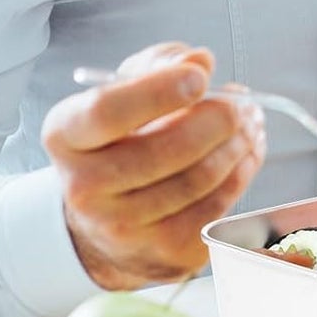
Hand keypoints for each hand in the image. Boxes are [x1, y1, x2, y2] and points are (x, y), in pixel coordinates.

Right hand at [42, 42, 265, 289]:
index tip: (199, 77)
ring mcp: (122, 230)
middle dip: (218, 119)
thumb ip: (161, 63)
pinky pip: (216, 209)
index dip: (159, 91)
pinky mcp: (163, 254)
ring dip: (238, 144)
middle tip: (242, 102)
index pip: (108, 112)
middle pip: (164, 150)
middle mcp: (84, 189)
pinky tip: (246, 153)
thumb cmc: (123, 135)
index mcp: (67, 136)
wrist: (108, 215)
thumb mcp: (128, 87)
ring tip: (250, 122)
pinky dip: (241, 174)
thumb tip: (199, 61)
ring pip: (198, 180)